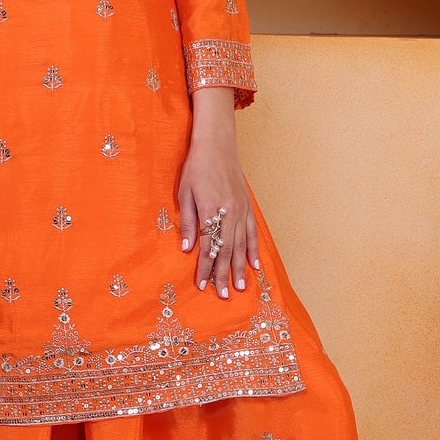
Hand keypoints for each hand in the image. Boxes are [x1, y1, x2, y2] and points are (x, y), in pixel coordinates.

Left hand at [178, 87, 258, 297]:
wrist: (217, 144)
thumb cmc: (195, 167)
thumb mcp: (184, 193)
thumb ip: (187, 222)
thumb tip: (187, 248)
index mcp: (210, 210)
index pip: (207, 246)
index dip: (204, 267)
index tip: (201, 285)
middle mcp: (229, 212)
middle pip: (227, 250)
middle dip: (224, 274)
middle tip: (224, 295)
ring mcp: (241, 210)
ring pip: (241, 245)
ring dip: (240, 268)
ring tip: (240, 288)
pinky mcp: (248, 206)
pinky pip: (252, 233)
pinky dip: (253, 250)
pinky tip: (254, 265)